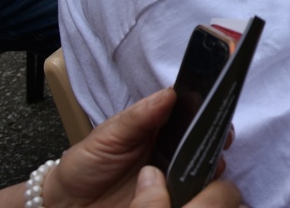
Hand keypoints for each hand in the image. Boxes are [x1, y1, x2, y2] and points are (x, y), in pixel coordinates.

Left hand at [42, 88, 240, 207]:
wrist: (68, 207)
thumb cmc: (85, 165)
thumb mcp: (107, 137)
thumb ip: (137, 118)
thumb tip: (170, 94)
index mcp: (158, 128)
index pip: (190, 113)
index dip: (207, 108)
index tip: (218, 105)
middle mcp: (171, 152)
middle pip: (204, 140)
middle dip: (216, 137)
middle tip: (221, 138)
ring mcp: (173, 179)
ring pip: (205, 167)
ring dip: (213, 164)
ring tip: (212, 164)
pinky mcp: (172, 201)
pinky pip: (195, 194)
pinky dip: (202, 191)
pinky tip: (200, 188)